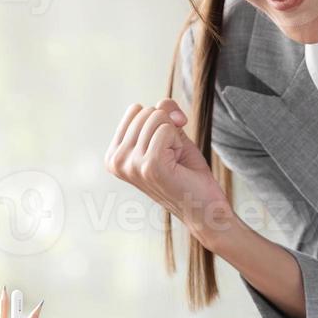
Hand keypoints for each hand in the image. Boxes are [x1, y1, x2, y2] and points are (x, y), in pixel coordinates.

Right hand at [104, 99, 231, 235]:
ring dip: (175, 137)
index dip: (158, 121)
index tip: (163, 147)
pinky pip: (168, 129)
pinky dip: (179, 142)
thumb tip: (167, 111)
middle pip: (146, 112)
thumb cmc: (186, 172)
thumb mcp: (170, 134)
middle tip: (172, 156)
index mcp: (113, 155)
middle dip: (167, 128)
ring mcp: (131, 165)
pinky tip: (178, 164)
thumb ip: (163, 111)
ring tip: (174, 161)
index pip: (135, 109)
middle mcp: (116, 161)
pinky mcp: (150, 166)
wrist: (203, 207)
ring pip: (158, 118)